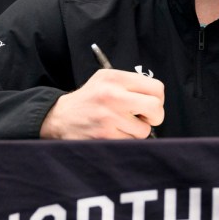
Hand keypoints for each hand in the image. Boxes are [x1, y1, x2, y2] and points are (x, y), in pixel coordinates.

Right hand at [40, 69, 164, 139]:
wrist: (60, 117)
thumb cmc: (89, 99)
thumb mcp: (106, 79)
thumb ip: (131, 84)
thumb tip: (157, 97)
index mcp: (115, 78)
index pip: (156, 88)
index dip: (158, 99)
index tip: (150, 104)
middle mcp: (112, 95)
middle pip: (155, 108)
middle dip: (155, 116)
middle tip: (145, 118)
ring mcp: (108, 116)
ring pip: (144, 130)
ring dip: (137, 131)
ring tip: (122, 125)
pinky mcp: (104, 135)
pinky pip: (130, 141)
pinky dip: (126, 140)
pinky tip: (113, 132)